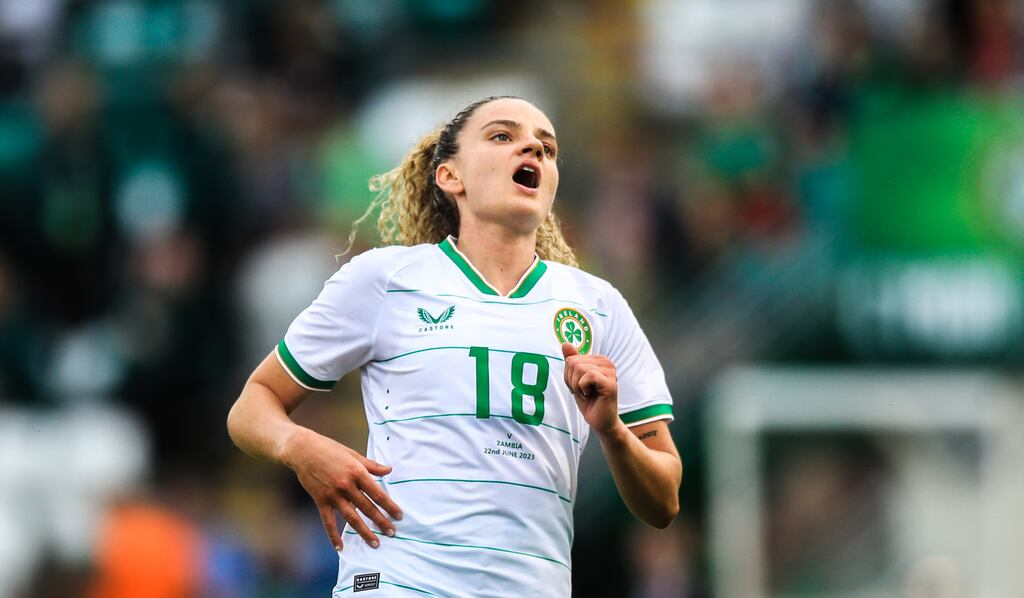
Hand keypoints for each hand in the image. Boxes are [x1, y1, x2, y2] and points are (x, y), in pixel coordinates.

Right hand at [281, 427, 402, 550]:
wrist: (303, 450)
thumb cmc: (330, 449)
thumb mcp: (353, 454)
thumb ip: (371, 465)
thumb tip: (389, 470)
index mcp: (357, 472)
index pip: (378, 493)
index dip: (390, 506)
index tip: (399, 515)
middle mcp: (347, 485)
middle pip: (368, 508)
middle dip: (381, 522)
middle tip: (392, 533)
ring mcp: (333, 495)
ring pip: (352, 518)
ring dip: (364, 532)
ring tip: (375, 543)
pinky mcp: (321, 500)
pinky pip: (328, 522)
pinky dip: (334, 536)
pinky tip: (341, 547)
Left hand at [561, 342, 619, 435]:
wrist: (600, 421)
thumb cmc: (589, 401)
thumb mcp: (575, 379)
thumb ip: (571, 360)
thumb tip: (565, 343)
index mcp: (598, 359)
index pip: (571, 359)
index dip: (569, 376)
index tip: (579, 386)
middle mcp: (606, 362)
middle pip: (573, 362)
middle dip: (572, 380)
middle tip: (583, 391)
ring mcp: (610, 372)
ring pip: (579, 368)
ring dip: (577, 386)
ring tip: (587, 393)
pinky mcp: (610, 383)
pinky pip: (588, 376)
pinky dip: (583, 388)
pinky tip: (591, 395)